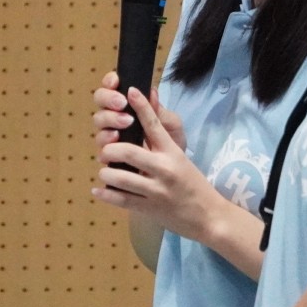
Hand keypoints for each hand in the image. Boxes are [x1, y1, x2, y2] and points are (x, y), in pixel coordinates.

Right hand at [91, 71, 185, 156]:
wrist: (173, 172)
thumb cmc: (171, 141)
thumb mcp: (170, 124)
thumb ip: (159, 110)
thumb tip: (152, 92)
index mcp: (129, 102)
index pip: (113, 84)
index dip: (110, 80)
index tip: (116, 82)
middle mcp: (116, 114)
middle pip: (100, 99)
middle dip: (108, 99)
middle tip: (121, 104)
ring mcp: (110, 132)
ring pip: (98, 120)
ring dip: (110, 119)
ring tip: (125, 123)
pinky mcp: (108, 152)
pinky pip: (100, 143)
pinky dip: (106, 140)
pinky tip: (116, 139)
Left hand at [93, 85, 230, 246]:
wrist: (208, 216)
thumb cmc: (193, 183)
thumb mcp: (181, 158)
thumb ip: (162, 139)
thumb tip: (148, 112)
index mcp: (173, 153)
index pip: (154, 124)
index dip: (141, 106)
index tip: (130, 91)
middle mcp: (164, 169)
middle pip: (129, 151)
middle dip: (111, 149)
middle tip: (106, 150)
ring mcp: (156, 190)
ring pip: (120, 177)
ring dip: (107, 172)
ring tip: (105, 170)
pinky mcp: (149, 209)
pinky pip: (120, 200)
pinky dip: (105, 194)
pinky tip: (97, 190)